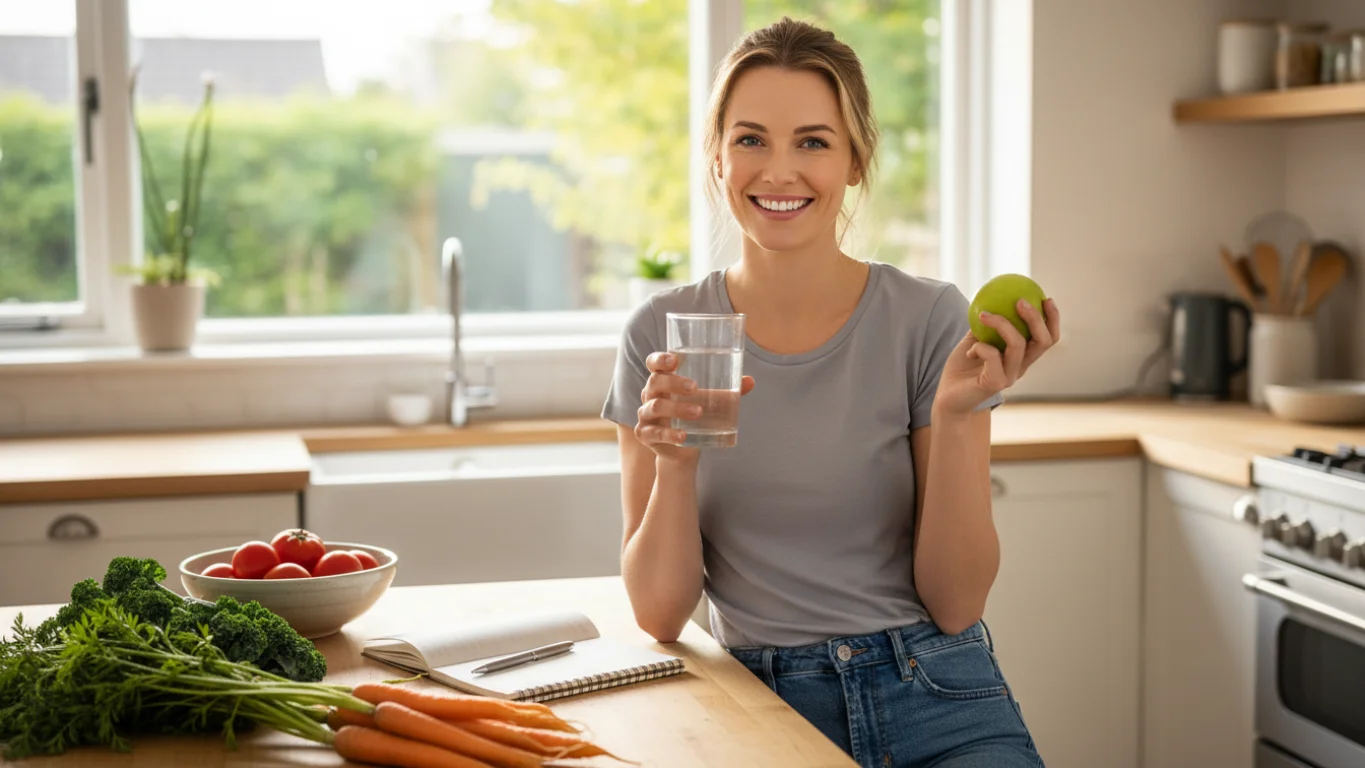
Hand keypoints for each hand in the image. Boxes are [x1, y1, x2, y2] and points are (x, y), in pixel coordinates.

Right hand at [636, 351, 755, 461]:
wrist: (684, 450)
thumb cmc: (694, 417)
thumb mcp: (709, 403)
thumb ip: (727, 392)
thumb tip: (750, 381)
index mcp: (663, 381)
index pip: (653, 364)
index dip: (659, 360)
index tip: (674, 360)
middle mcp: (650, 395)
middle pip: (654, 382)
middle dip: (673, 383)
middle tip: (695, 388)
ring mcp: (646, 415)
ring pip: (655, 407)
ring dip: (676, 408)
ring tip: (698, 412)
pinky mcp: (645, 435)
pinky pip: (653, 433)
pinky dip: (669, 434)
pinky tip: (683, 436)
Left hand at [934, 298, 1060, 415]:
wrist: (948, 399)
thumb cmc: (962, 369)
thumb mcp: (974, 340)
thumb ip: (986, 325)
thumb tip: (990, 297)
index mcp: (1021, 357)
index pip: (1048, 339)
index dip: (1053, 319)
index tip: (1046, 298)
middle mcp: (1020, 368)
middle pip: (1043, 341)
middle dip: (1036, 318)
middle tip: (1020, 301)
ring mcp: (1010, 377)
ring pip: (1018, 345)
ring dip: (1002, 324)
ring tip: (984, 315)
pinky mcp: (995, 384)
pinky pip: (992, 356)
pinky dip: (980, 346)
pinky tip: (969, 352)